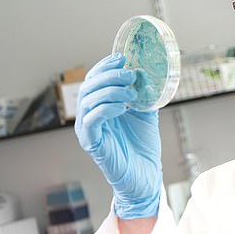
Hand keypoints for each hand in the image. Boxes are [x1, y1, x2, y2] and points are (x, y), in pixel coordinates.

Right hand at [75, 53, 161, 218]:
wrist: (146, 175)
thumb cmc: (142, 146)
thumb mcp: (146, 113)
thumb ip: (144, 94)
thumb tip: (146, 74)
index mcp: (100, 107)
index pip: (94, 80)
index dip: (105, 67)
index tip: (121, 59)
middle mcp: (90, 117)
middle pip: (89, 87)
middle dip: (109, 76)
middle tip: (129, 74)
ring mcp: (88, 131)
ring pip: (88, 102)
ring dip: (110, 91)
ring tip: (131, 93)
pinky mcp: (92, 144)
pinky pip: (91, 121)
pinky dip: (105, 110)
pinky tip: (122, 107)